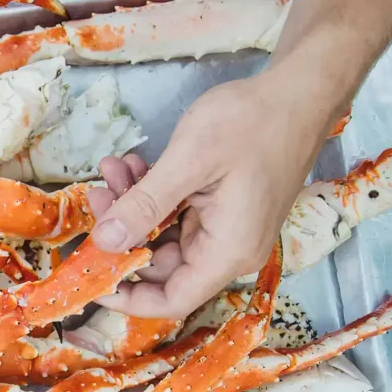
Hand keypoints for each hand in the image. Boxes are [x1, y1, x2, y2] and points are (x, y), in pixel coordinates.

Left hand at [88, 67, 332, 317]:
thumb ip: (143, 206)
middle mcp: (229, 250)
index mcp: (227, 252)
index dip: (127, 297)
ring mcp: (226, 229)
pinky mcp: (222, 209)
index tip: (91, 276)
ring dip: (133, 205)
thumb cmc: (254, 122)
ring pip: (161, 235)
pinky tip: (134, 165)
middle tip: (99, 192)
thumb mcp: (189, 162)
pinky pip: (175, 214)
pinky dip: (152, 193)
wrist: (300, 90)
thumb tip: (104, 242)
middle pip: (159, 265)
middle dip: (122, 232)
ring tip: (114, 169)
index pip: (171, 301)